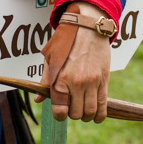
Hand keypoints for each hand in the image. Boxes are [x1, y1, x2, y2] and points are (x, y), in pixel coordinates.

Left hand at [34, 1, 111, 122]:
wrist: (88, 26)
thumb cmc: (66, 41)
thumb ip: (45, 80)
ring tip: (83, 110)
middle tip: (71, 107)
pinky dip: (100, 115)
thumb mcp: (50, 57)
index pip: (59, 110)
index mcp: (60, 78)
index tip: (60, 113)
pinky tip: (96, 116)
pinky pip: (103, 105)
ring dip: (86, 116)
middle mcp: (76, 83)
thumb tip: (38, 99)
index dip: (59, 116)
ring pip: (90, 112)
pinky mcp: (104, 80)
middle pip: (75, 113)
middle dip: (72, 114)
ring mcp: (92, 82)